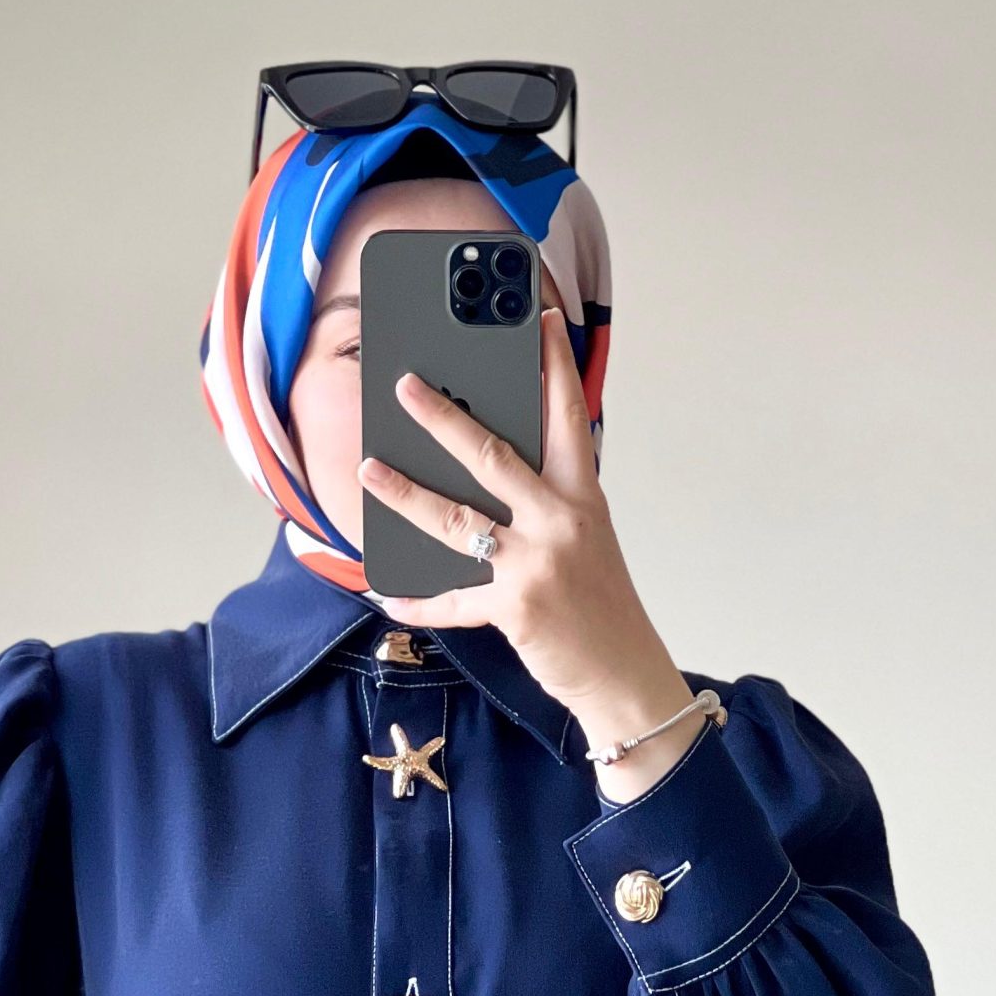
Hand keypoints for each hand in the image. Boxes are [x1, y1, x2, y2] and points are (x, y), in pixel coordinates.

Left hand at [358, 305, 708, 798]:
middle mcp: (562, 521)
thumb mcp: (586, 542)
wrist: (626, 676)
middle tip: (407, 386)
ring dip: (405, 492)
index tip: (539, 319)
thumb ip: (545, 506)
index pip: (567, 418)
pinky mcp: (516, 606)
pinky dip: (417, 599)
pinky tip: (387, 590)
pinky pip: (453, 599)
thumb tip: (484, 478)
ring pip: (457, 518)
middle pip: (492, 455)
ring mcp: (538, 563)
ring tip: (368, 470)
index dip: (553, 366)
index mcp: (582, 499)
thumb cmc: (601, 608)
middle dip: (443, 417)